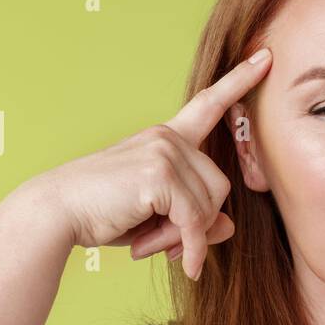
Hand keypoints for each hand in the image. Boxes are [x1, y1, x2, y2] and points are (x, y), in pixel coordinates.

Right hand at [27, 48, 272, 278]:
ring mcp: (164, 151)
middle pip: (220, 187)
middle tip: (164, 242)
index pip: (209, 103)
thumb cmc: (104, 213)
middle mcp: (167, 137)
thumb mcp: (158, 217)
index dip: (240, 81)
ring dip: (187, 237)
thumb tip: (229, 226)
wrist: (57, 214)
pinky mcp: (160, 174)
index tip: (266, 57)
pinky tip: (184, 266)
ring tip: (151, 243)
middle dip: (199, 222)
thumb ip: (196, 217)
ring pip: (211, 206)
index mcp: (166, 137)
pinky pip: (195, 221)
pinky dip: (191, 248)